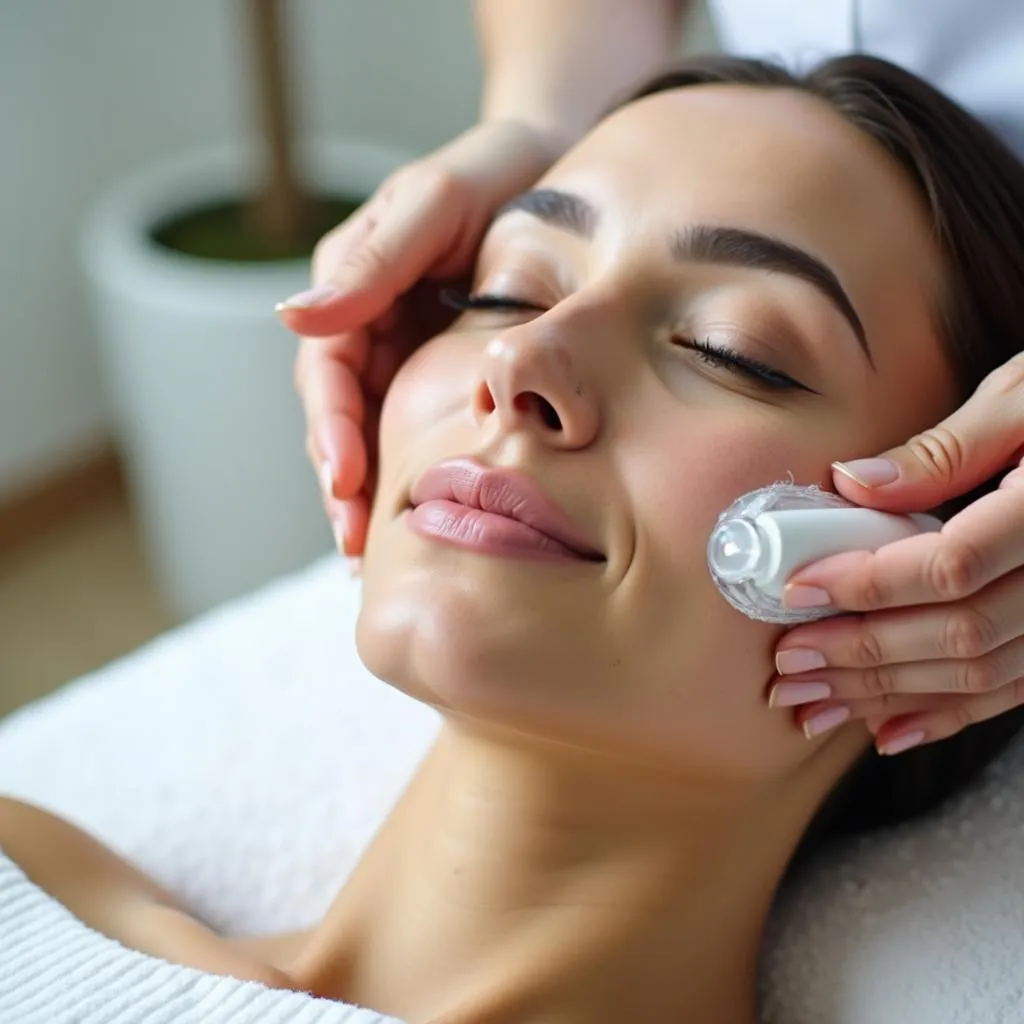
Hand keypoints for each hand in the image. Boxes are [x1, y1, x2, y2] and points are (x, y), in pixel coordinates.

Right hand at [277, 120, 564, 555]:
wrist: (555, 167)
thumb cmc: (495, 174)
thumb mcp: (434, 203)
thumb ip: (372, 262)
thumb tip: (291, 317)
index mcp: (354, 286)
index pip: (327, 371)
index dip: (331, 430)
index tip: (345, 484)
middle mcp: (369, 325)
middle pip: (341, 416)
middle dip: (344, 481)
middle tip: (358, 544)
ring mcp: (403, 352)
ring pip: (373, 432)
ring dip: (370, 492)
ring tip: (375, 554)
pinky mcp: (439, 371)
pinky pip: (417, 428)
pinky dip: (412, 474)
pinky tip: (421, 521)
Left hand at [767, 354, 1023, 753]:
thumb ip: (946, 448)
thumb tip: (854, 484)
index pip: (953, 566)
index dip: (868, 584)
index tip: (797, 589)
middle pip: (960, 635)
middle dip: (862, 657)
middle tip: (788, 668)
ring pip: (981, 677)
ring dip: (888, 697)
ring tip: (813, 706)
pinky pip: (1014, 692)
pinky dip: (947, 715)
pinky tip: (888, 729)